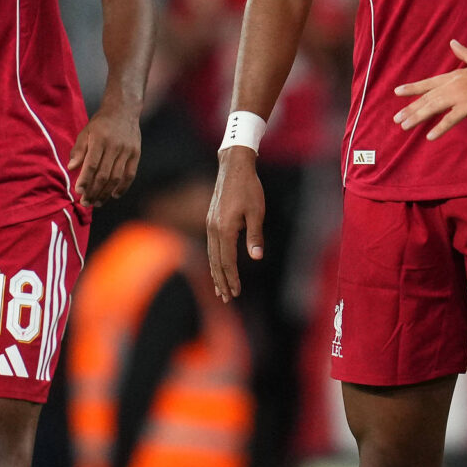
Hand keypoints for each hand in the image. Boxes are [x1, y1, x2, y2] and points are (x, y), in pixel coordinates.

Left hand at [68, 105, 140, 205]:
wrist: (124, 110)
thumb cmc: (101, 123)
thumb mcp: (86, 132)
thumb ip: (78, 150)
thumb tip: (71, 168)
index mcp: (100, 139)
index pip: (91, 165)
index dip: (85, 180)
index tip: (78, 191)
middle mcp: (114, 146)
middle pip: (103, 175)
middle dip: (94, 191)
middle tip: (86, 202)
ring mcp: (127, 150)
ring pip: (116, 177)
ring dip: (106, 193)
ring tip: (97, 202)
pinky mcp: (136, 154)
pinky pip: (130, 174)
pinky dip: (122, 187)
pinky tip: (114, 195)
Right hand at [206, 146, 264, 302]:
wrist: (234, 167)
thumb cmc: (249, 188)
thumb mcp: (257, 212)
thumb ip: (255, 236)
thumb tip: (256, 257)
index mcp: (224, 229)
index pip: (227, 261)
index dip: (232, 279)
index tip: (236, 293)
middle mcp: (213, 229)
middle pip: (216, 262)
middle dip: (221, 282)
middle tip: (227, 299)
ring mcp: (210, 224)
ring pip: (211, 256)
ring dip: (215, 274)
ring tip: (219, 290)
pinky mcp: (211, 220)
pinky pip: (211, 246)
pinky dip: (214, 260)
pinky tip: (217, 267)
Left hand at [392, 41, 466, 139]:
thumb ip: (464, 53)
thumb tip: (453, 42)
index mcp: (454, 75)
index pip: (428, 83)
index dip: (412, 88)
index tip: (397, 92)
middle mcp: (452, 84)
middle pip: (426, 98)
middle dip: (410, 108)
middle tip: (396, 118)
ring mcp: (459, 95)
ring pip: (432, 108)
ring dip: (417, 118)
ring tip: (404, 127)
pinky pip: (450, 119)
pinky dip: (439, 128)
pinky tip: (429, 136)